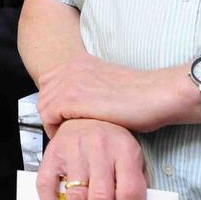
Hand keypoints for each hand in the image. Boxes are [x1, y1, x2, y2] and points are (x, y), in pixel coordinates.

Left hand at [37, 52, 184, 135]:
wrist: (157, 95)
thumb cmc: (140, 95)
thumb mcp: (107, 84)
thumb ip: (89, 88)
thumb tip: (80, 105)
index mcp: (80, 61)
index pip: (49, 82)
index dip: (53, 103)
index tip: (63, 119)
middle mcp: (72, 67)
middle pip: (43, 93)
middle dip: (50, 113)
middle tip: (63, 131)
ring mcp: (71, 81)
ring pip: (44, 105)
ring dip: (52, 123)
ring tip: (67, 136)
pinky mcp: (74, 98)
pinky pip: (49, 115)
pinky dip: (55, 129)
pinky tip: (70, 137)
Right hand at [37, 119, 145, 199]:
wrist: (84, 112)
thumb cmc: (111, 140)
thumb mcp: (132, 155)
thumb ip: (133, 184)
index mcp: (125, 150)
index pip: (129, 193)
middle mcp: (98, 148)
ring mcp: (72, 150)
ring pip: (76, 197)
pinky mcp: (51, 153)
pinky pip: (47, 186)